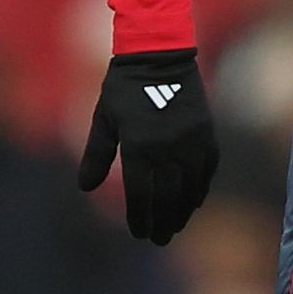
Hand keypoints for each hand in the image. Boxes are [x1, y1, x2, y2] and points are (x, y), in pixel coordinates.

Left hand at [77, 48, 219, 244]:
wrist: (159, 54)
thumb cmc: (124, 87)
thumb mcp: (104, 119)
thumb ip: (96, 156)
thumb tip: (85, 188)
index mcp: (139, 145)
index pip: (141, 195)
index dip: (139, 218)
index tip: (138, 233)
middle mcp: (167, 148)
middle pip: (167, 198)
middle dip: (162, 223)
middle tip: (158, 239)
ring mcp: (191, 142)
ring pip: (190, 189)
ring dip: (182, 212)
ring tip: (174, 227)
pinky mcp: (207, 134)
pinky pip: (206, 171)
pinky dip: (200, 190)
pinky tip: (192, 202)